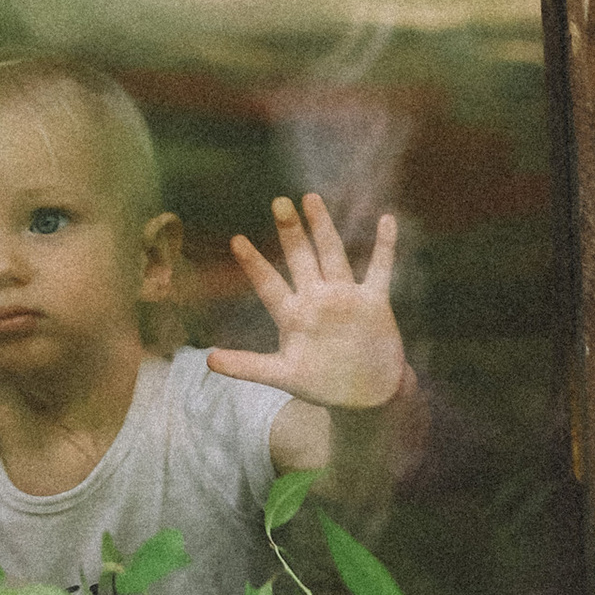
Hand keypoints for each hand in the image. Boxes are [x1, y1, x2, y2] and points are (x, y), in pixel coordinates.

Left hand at [207, 194, 407, 412]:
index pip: (269, 284)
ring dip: (323, 227)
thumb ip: (248, 366)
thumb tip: (207, 361)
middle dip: (290, 232)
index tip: (236, 240)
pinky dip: (384, 246)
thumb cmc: (322, 385)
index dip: (254, 264)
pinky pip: (380, 269)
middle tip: (278, 202)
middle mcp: (317, 299)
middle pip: (301, 258)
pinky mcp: (374, 302)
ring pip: (333, 254)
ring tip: (311, 198)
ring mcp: (345, 297)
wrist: (365, 396)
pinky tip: (386, 220)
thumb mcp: (283, 376)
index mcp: (293, 315)